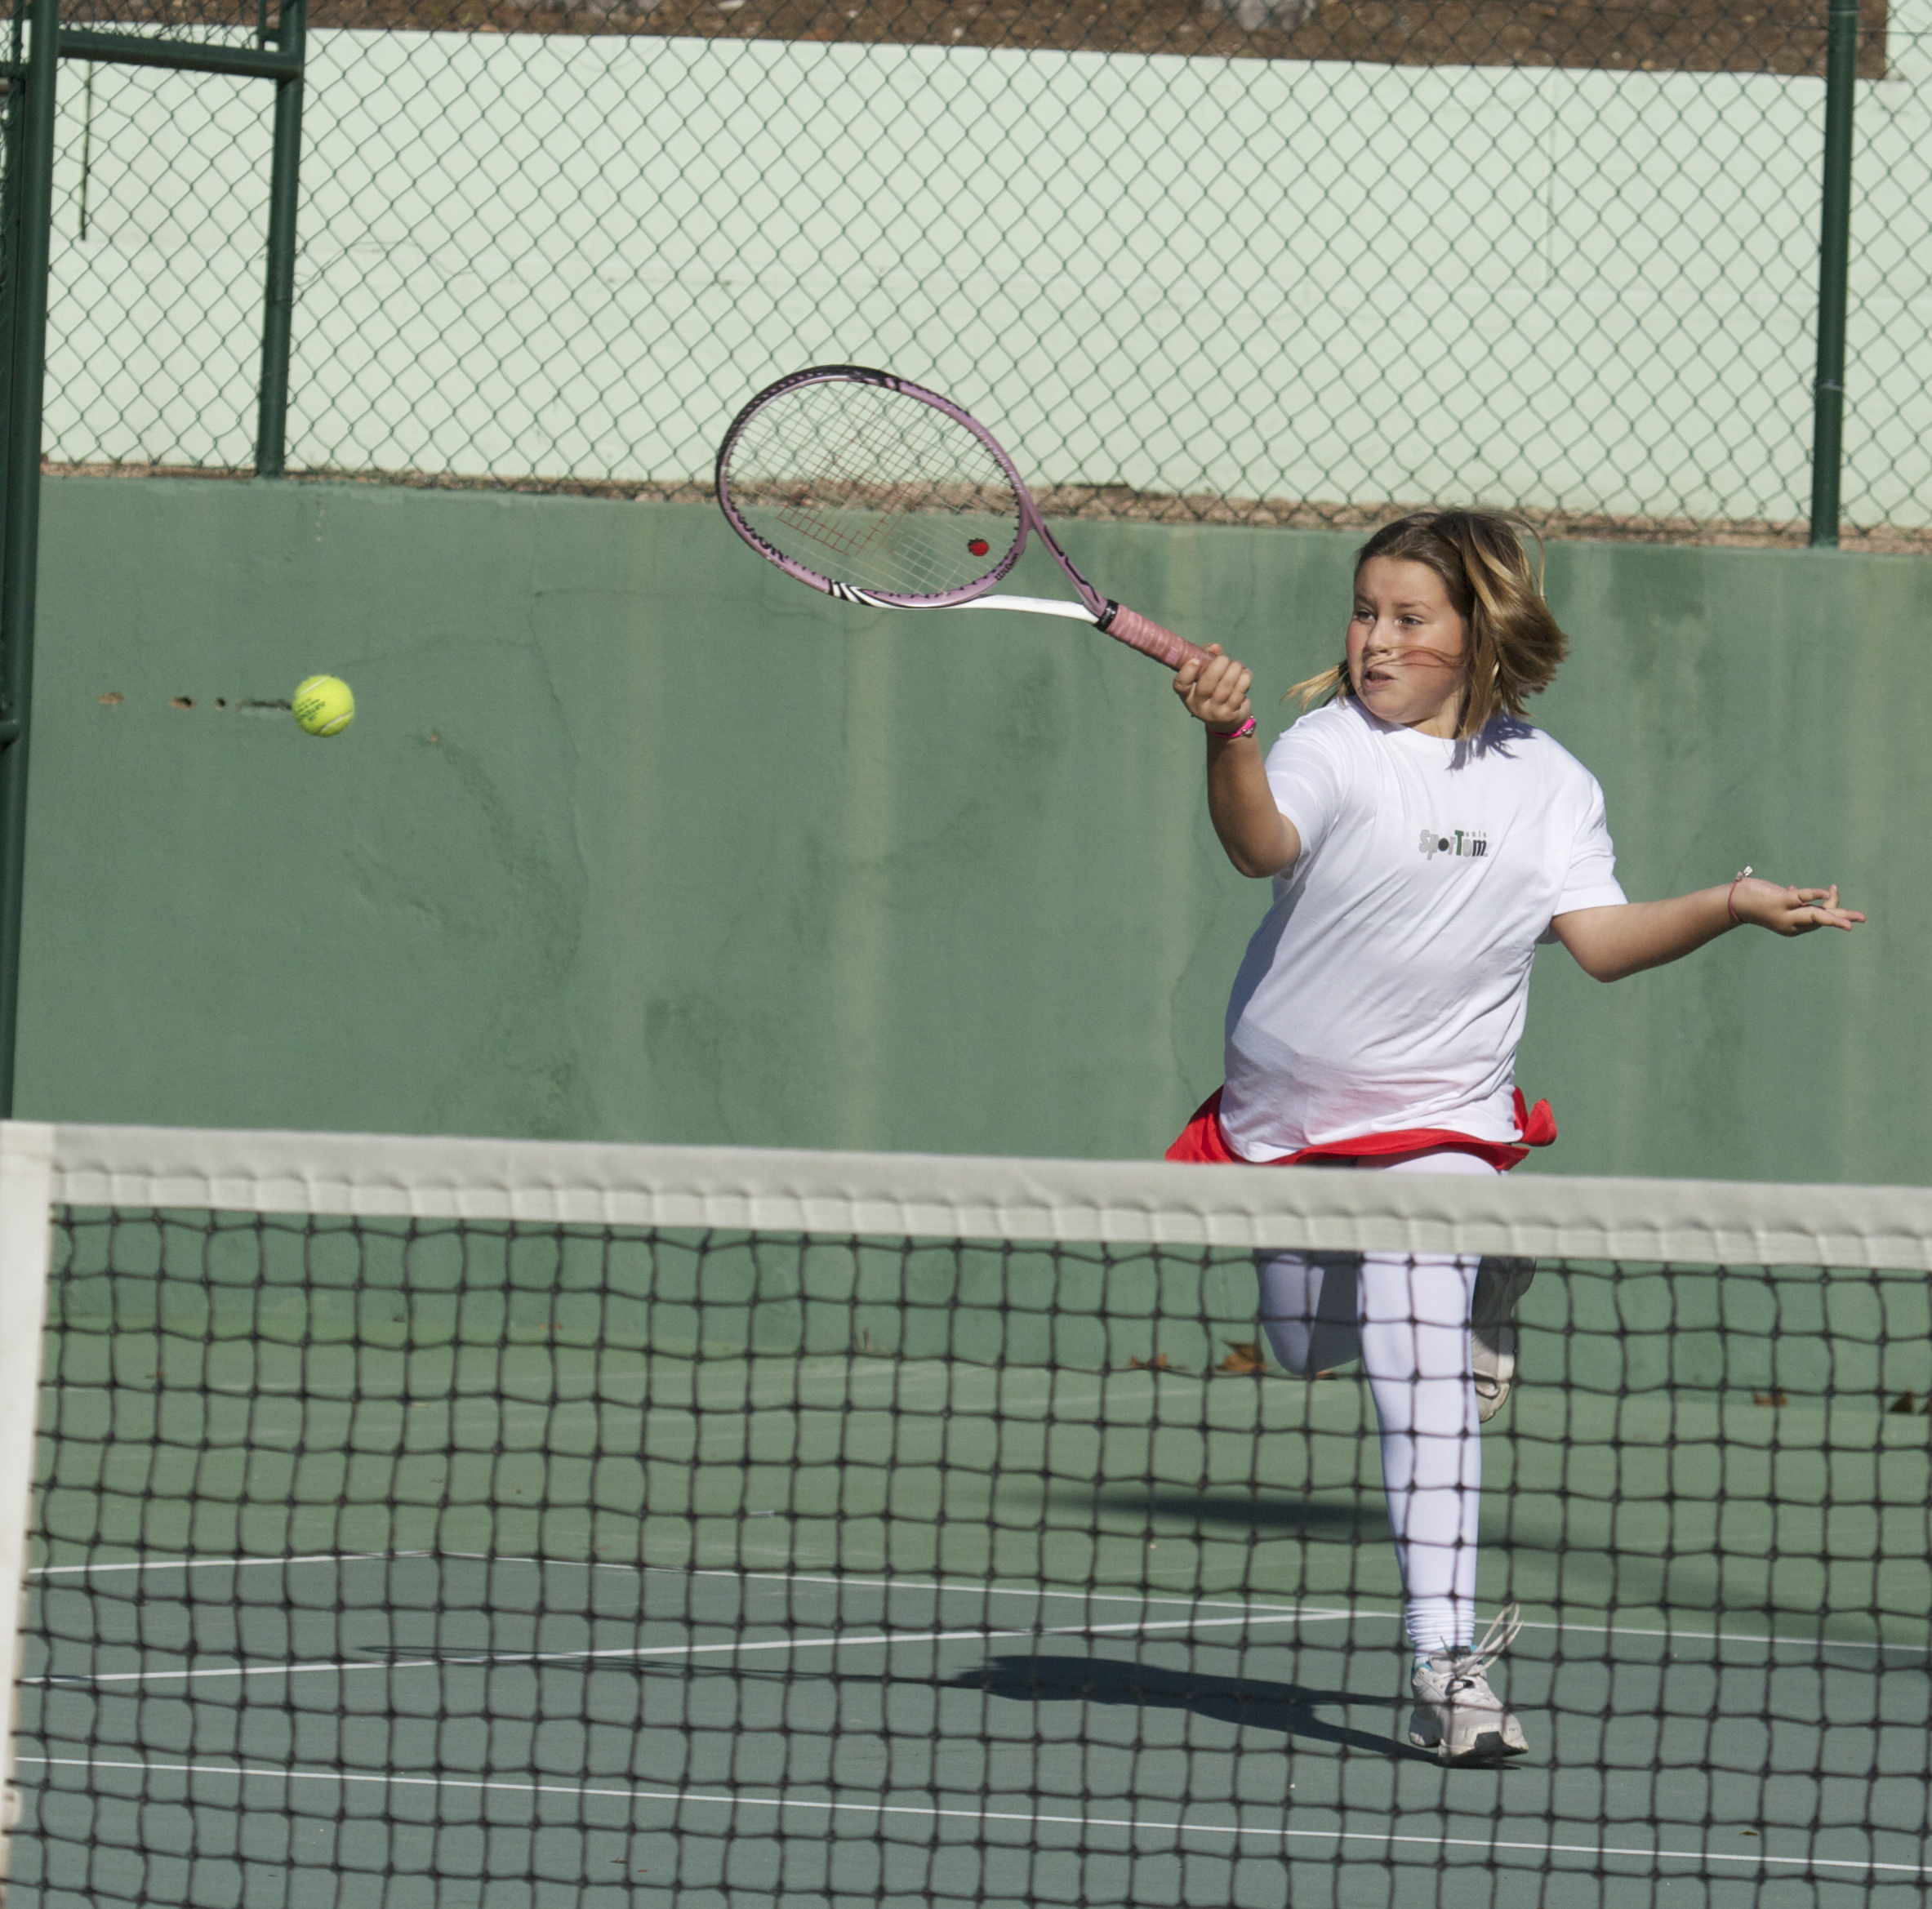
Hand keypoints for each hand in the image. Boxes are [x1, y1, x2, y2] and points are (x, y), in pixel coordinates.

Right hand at [1173, 643, 1253, 732]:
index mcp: (1187, 694)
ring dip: (1235, 669)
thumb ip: (1207, 658)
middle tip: (1224, 659)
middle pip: (1207, 684)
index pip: (1181, 685)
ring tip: (1237, 665)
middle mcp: (1198, 705)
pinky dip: (1244, 678)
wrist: (1227, 720)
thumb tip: (1216, 648)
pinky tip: (1245, 674)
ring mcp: (1214, 712)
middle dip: (1219, 665)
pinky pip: (1239, 691)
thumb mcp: (1206, 675)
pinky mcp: (1230, 714)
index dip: (1187, 672)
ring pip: (1226, 686)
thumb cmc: (1214, 689)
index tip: (1195, 661)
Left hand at [1730, 877, 1865, 935]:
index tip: (1827, 891)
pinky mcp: (1779, 903)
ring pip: (1816, 915)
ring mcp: (1786, 915)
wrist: (1731, 902)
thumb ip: (1787, 899)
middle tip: (1861, 920)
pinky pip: (1802, 898)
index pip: (1819, 918)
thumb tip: (1793, 889)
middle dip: (1842, 920)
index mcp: (1794, 927)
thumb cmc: (1755, 901)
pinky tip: (1827, 892)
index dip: (1827, 905)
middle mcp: (1792, 924)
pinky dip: (1815, 895)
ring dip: (1836, 915)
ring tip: (1854, 919)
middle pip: (1823, 920)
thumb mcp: (1776, 902)